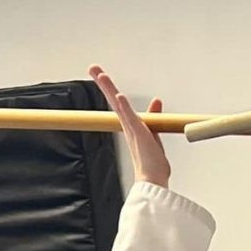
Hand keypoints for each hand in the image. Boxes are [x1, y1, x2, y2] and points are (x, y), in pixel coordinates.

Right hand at [89, 65, 169, 186]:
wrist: (152, 181)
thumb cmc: (153, 164)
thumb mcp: (154, 133)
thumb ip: (154, 115)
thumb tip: (157, 101)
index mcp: (131, 125)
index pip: (119, 102)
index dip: (110, 88)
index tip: (102, 75)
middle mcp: (128, 126)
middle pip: (113, 100)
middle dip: (103, 83)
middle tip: (93, 68)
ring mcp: (132, 130)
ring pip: (118, 105)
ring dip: (109, 89)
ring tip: (100, 74)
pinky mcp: (137, 134)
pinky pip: (129, 118)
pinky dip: (124, 107)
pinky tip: (118, 96)